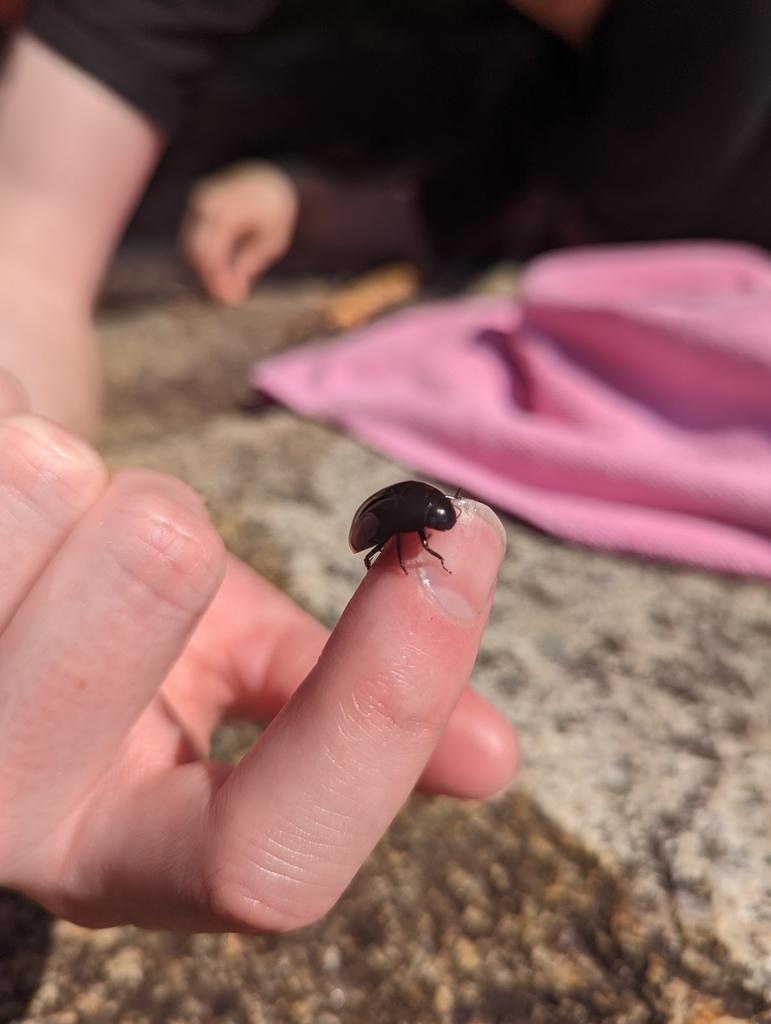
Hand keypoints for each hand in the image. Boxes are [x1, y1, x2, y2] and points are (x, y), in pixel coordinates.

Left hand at [0, 371, 516, 931]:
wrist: (5, 576)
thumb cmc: (130, 628)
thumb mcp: (239, 678)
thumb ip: (350, 714)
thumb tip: (491, 759)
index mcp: (124, 852)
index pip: (271, 856)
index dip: (390, 700)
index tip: (462, 543)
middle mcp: (5, 808)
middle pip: (156, 580)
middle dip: (181, 522)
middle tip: (149, 528)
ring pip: (41, 487)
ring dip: (84, 473)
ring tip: (53, 515)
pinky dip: (10, 419)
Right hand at [181, 161, 299, 304]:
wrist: (270, 181)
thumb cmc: (275, 215)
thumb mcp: (271, 244)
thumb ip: (248, 267)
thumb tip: (230, 294)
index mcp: (228, 212)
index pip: (211, 255)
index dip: (216, 282)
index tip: (228, 301)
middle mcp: (206, 203)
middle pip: (193, 252)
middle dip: (206, 278)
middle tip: (224, 298)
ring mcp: (197, 202)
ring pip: (186, 246)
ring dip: (200, 269)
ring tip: (223, 285)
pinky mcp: (194, 206)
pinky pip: (190, 237)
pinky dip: (200, 256)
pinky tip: (218, 270)